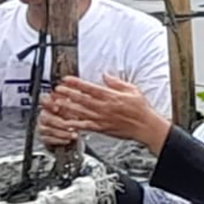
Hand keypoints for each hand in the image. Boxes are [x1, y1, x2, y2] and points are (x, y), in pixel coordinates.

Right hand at [36, 98, 80, 149]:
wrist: (74, 135)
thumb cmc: (75, 119)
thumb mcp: (78, 109)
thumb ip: (76, 102)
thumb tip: (81, 94)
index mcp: (51, 104)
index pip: (43, 99)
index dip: (48, 103)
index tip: (57, 108)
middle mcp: (43, 114)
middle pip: (44, 117)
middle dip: (59, 122)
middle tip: (71, 125)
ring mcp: (41, 126)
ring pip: (46, 129)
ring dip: (61, 132)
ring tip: (74, 134)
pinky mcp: (43, 138)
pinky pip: (47, 139)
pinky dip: (59, 140)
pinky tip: (68, 140)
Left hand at [48, 74, 166, 147]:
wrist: (145, 127)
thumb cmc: (140, 110)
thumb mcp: (132, 90)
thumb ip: (117, 83)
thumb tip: (106, 75)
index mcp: (111, 97)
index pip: (90, 88)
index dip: (77, 83)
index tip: (67, 79)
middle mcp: (104, 107)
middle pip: (82, 99)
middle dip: (68, 93)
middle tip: (58, 89)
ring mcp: (101, 118)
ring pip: (80, 111)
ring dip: (67, 107)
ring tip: (57, 102)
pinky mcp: (101, 128)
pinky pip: (85, 125)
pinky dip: (74, 124)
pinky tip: (65, 122)